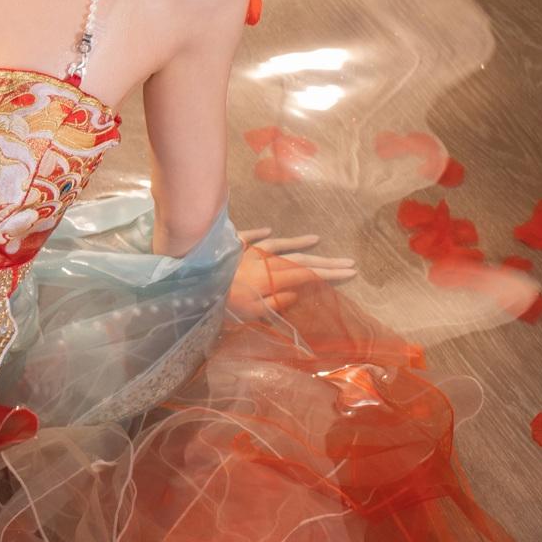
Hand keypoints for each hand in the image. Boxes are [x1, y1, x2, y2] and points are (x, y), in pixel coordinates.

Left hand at [228, 226, 357, 317]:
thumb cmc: (220, 303)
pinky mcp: (230, 247)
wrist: (191, 281)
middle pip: (299, 260)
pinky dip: (259, 234)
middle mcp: (263, 261)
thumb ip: (276, 302)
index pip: (307, 275)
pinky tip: (269, 229)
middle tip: (348, 261)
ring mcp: (247, 251)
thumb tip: (296, 292)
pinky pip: (248, 238)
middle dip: (325, 261)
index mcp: (271, 278)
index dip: (330, 274)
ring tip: (316, 240)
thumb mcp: (252, 312)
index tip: (350, 272)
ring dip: (297, 243)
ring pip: (278, 245)